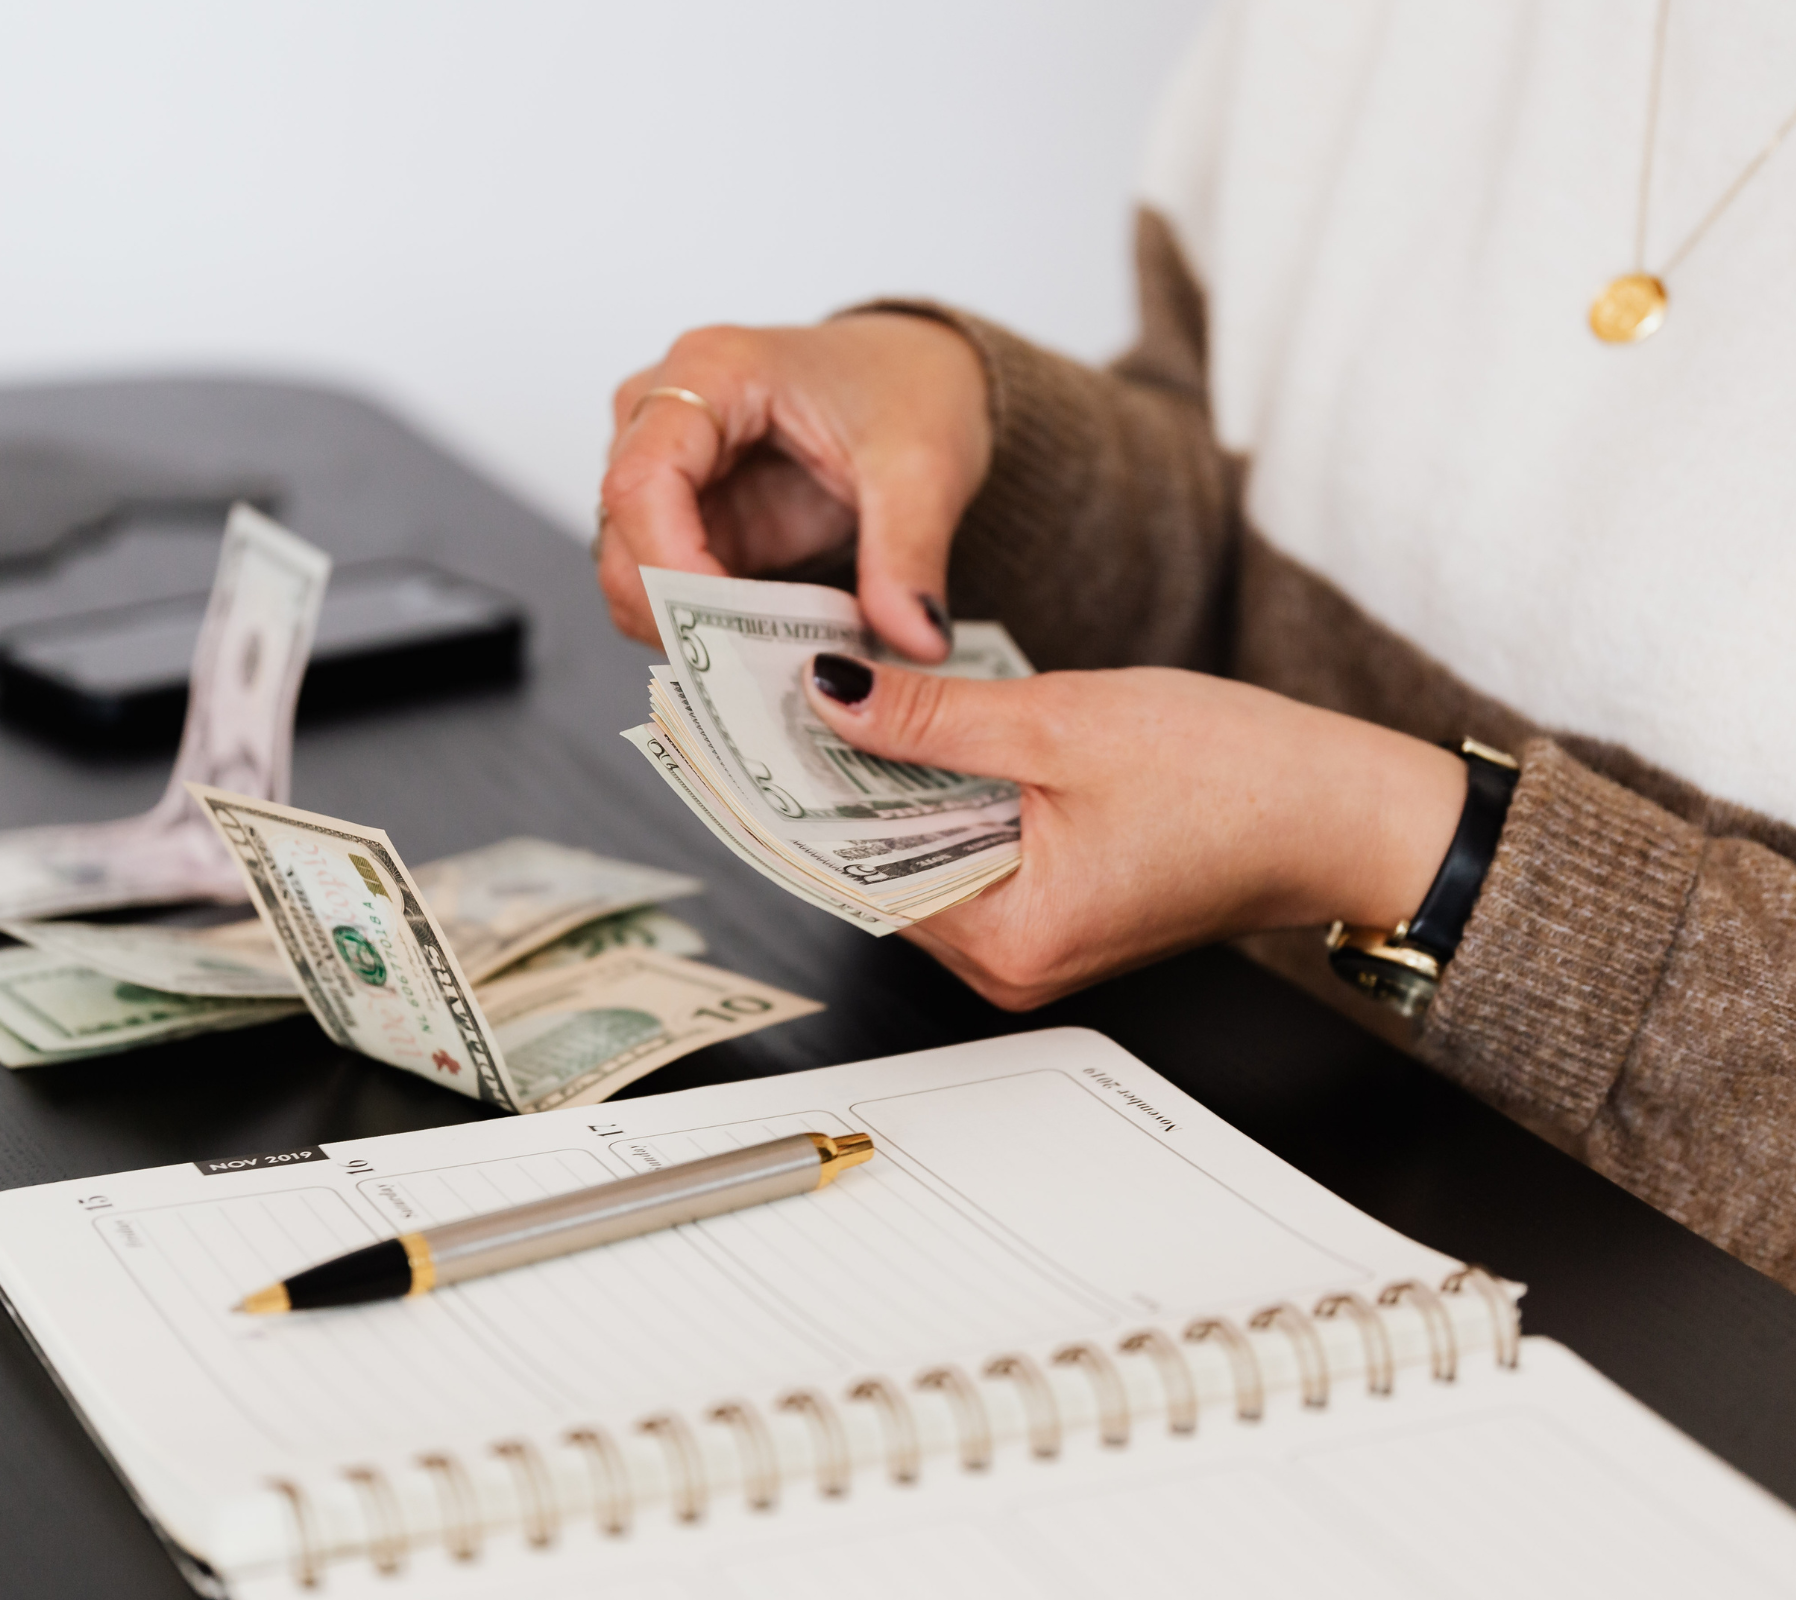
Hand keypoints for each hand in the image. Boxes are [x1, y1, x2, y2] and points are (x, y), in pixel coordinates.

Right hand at [596, 313, 991, 661]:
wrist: (922, 376)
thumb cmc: (908, 385)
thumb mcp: (925, 467)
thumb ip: (910, 554)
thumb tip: (916, 638)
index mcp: (711, 371)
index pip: (642, 482)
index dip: (671, 569)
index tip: (730, 631)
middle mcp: (665, 416)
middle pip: (623, 538)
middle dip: (681, 618)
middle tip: (762, 671)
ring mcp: (668, 471)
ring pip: (633, 576)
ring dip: (692, 632)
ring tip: (776, 661)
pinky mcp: (688, 520)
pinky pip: (668, 593)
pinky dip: (709, 632)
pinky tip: (768, 648)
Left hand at [803, 656, 1468, 1008]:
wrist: (1346, 810)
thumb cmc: (1240, 778)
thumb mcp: (1061, 723)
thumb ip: (932, 717)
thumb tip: (834, 697)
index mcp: (1010, 938)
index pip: (854, 872)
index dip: (798, 796)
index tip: (748, 734)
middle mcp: (1012, 964)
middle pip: (880, 870)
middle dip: (838, 783)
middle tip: (789, 696)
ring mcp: (1036, 944)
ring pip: (922, 860)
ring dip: (890, 788)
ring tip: (850, 702)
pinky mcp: (1059, 912)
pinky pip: (970, 857)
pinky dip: (943, 801)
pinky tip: (926, 738)